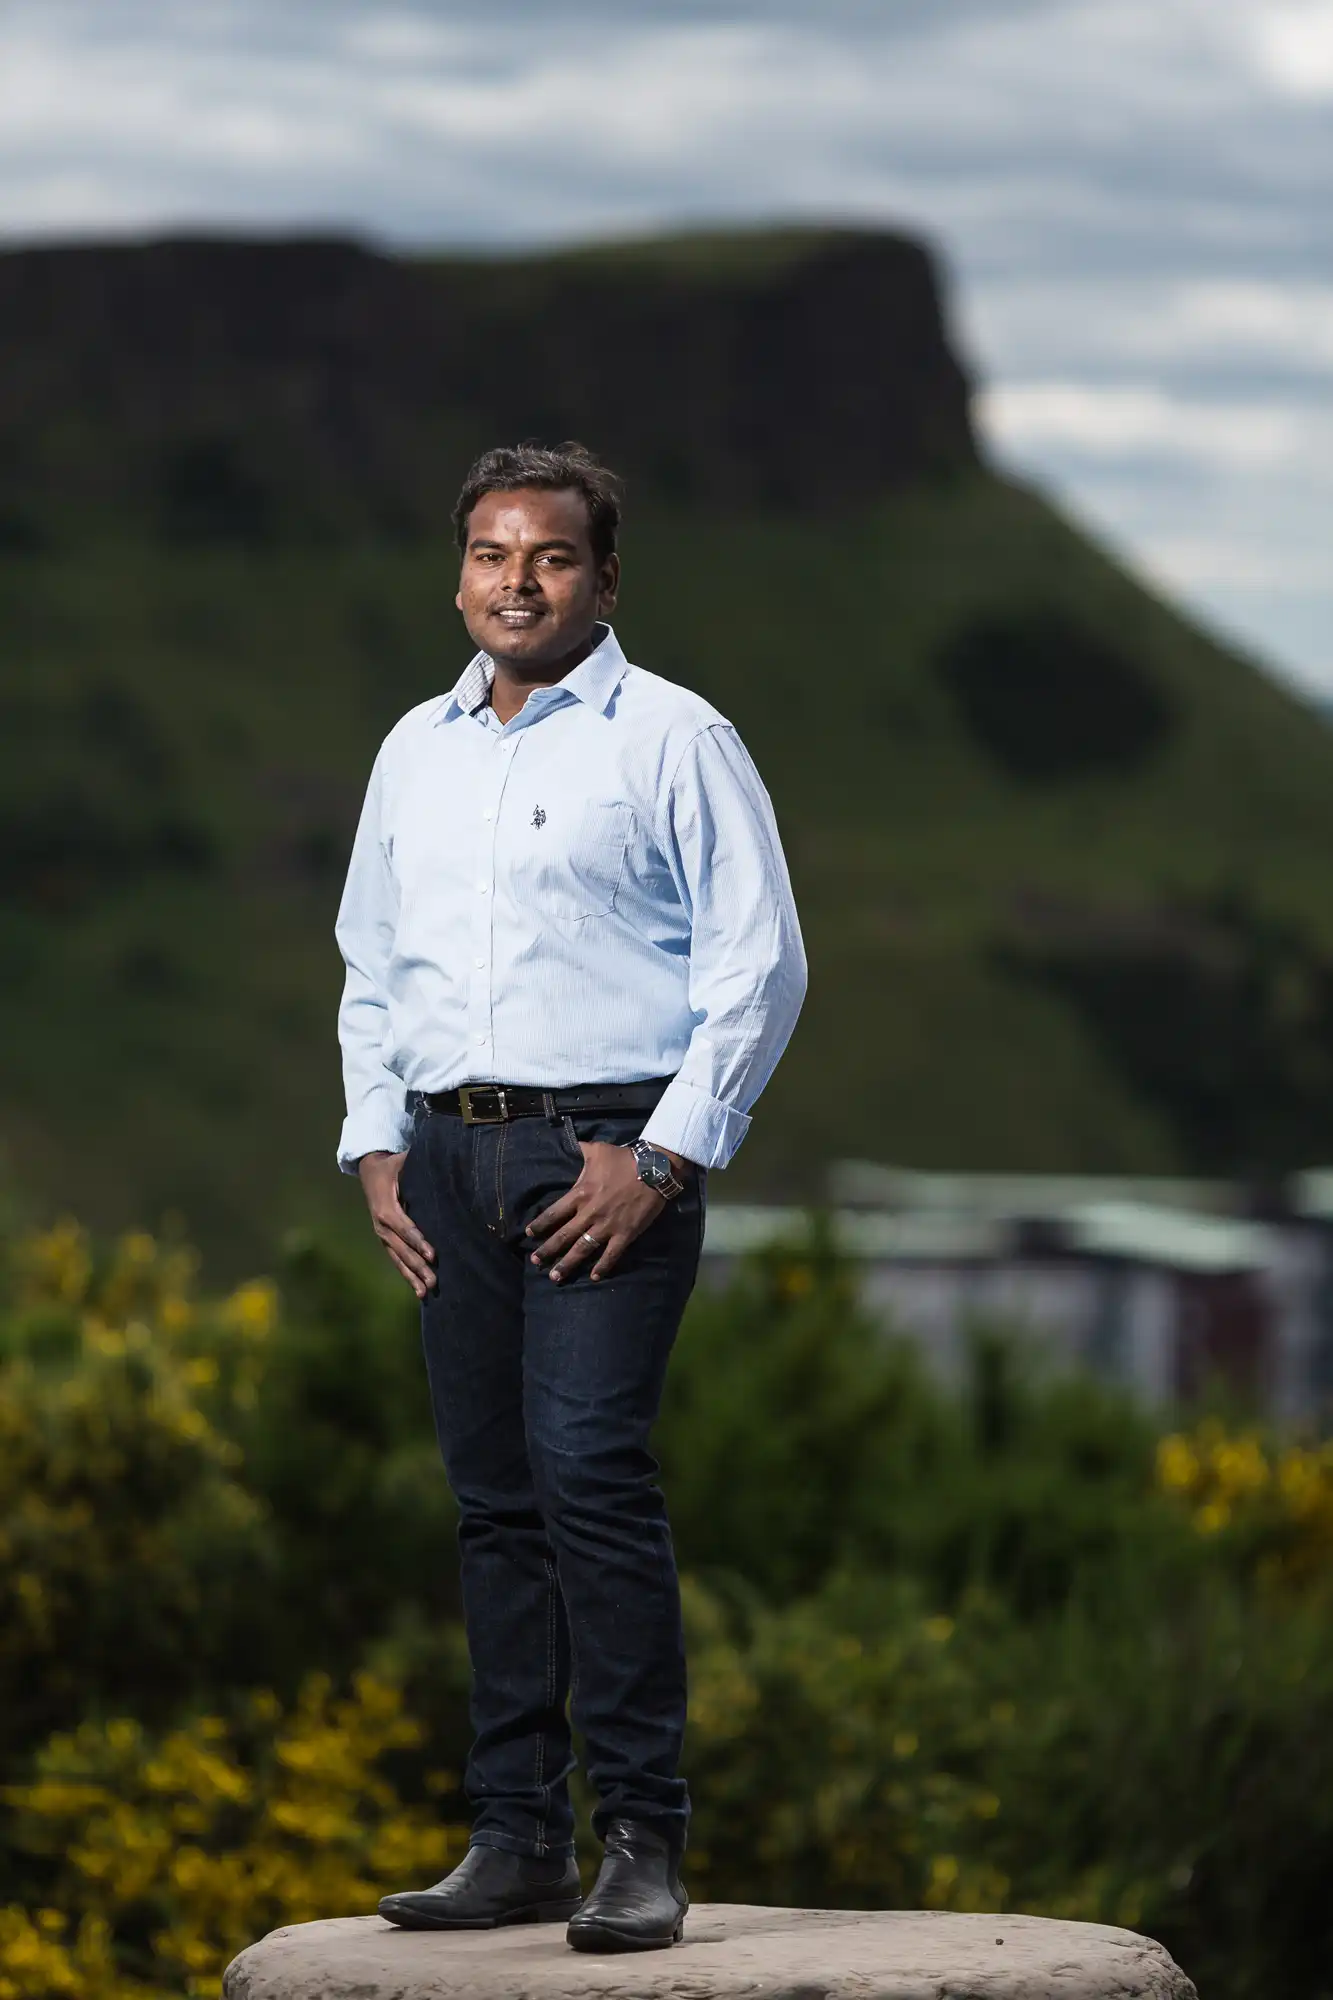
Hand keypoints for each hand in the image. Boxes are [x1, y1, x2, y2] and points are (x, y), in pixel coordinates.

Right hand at [358, 1151, 436, 1297]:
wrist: (368, 1171)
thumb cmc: (391, 1166)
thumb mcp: (403, 1161)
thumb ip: (418, 1164)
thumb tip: (443, 1161)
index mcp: (386, 1208)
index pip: (406, 1228)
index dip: (419, 1242)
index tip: (433, 1255)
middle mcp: (382, 1225)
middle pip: (402, 1250)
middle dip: (418, 1266)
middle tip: (434, 1281)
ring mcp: (382, 1235)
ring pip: (398, 1259)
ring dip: (412, 1277)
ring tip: (426, 1293)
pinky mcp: (385, 1240)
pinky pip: (396, 1260)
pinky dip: (406, 1275)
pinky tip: (418, 1290)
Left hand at [526, 1141, 688, 1282]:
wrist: (654, 1170)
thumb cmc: (625, 1159)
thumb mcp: (598, 1150)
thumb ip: (582, 1150)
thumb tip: (573, 1143)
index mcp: (580, 1194)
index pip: (554, 1213)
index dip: (540, 1225)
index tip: (529, 1234)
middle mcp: (589, 1213)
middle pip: (563, 1236)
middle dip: (547, 1251)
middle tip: (535, 1262)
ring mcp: (607, 1226)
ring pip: (582, 1249)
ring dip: (567, 1264)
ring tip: (555, 1277)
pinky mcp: (625, 1234)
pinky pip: (611, 1254)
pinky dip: (602, 1267)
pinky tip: (594, 1277)